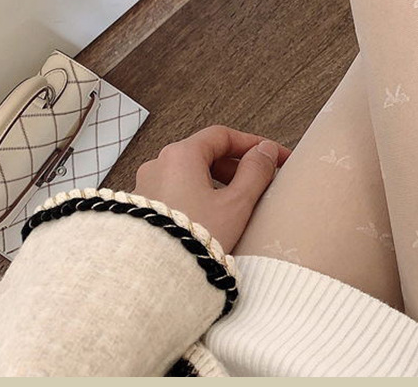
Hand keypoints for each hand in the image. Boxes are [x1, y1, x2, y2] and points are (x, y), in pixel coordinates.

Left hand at [134, 125, 291, 251]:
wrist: (152, 281)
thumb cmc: (194, 239)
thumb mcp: (236, 204)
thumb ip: (255, 172)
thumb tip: (265, 152)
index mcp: (180, 155)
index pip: (223, 136)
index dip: (253, 144)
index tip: (275, 156)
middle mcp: (159, 165)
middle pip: (206, 153)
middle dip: (237, 165)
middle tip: (261, 181)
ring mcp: (147, 187)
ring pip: (191, 174)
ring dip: (218, 183)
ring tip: (239, 203)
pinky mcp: (143, 210)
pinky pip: (177, 192)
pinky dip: (199, 197)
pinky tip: (213, 217)